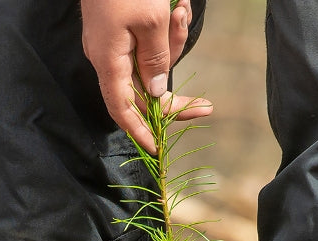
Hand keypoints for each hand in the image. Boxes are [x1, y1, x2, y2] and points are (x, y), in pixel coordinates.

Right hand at [80, 0, 211, 153]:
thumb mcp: (151, 20)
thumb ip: (156, 58)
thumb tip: (158, 92)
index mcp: (109, 61)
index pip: (122, 109)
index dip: (139, 133)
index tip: (158, 150)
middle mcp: (109, 57)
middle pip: (145, 88)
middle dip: (176, 89)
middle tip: (208, 106)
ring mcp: (114, 43)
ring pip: (152, 61)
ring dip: (175, 40)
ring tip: (181, 9)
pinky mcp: (121, 29)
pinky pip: (150, 40)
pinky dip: (168, 29)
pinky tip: (178, 5)